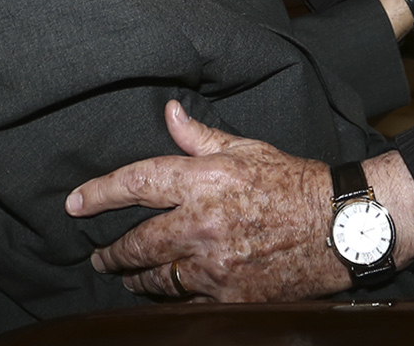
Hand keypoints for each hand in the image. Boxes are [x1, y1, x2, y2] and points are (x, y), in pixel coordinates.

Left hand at [67, 101, 345, 300]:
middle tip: (98, 258)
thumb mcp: (246, 149)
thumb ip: (199, 137)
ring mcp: (216, 264)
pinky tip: (168, 291)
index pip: (136, 183)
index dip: (98, 194)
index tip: (73, 205)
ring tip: (129, 276)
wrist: (340, 226)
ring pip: (157, 278)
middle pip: (136, 243)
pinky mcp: (231, 294)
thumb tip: (167, 113)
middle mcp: (203, 223)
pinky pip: (186, 299)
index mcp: (205, 180)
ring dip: (137, 278)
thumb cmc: (293, 181)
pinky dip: (173, 295)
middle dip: (111, 254)